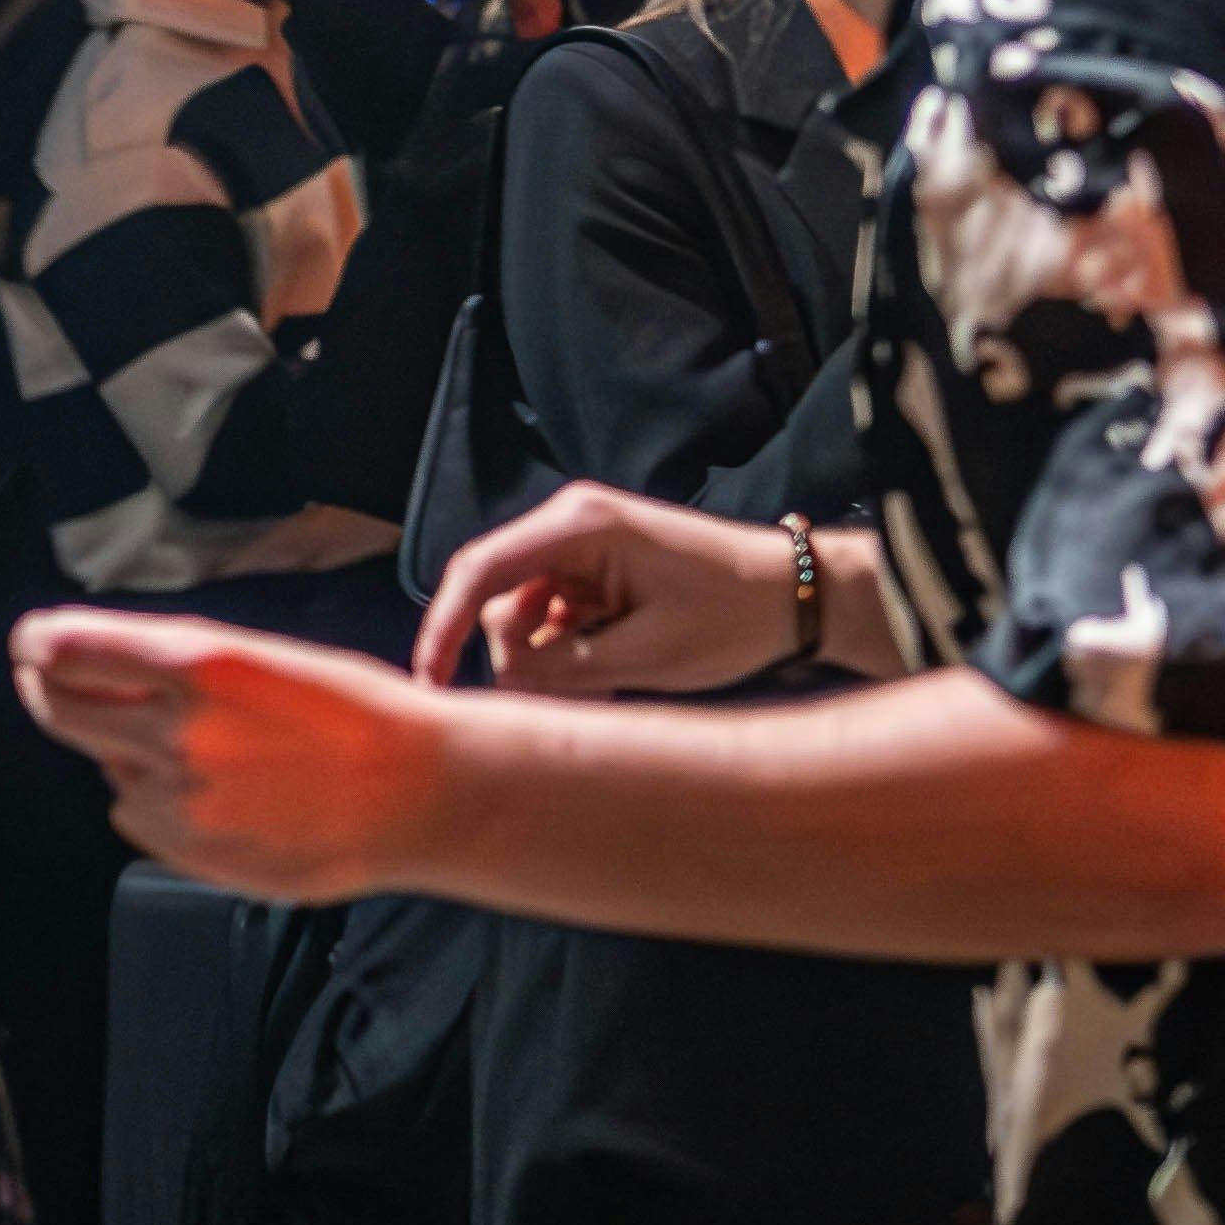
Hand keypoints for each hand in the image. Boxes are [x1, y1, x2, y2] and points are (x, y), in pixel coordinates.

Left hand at [11, 606, 462, 904]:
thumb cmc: (359, 715)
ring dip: (121, 747)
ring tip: (196, 742)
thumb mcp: (263, 657)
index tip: (30, 642)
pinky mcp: (191, 850)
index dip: (38, 644)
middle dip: (43, 687)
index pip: (68, 649)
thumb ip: (173, 662)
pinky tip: (212, 787)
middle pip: (59, 706)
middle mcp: (179, 730)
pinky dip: (151, 797)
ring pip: (104, 763)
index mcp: (200, 664)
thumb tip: (94, 660)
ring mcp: (181, 797)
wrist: (419, 793)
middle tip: (41, 676)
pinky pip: (134, 813)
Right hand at [416, 480, 803, 695]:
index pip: (479, 571)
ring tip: (608, 687)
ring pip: (521, 616)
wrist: (795, 595)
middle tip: (571, 698)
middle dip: (517, 657)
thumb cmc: (734, 616)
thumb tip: (497, 678)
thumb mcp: (644, 656)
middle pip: (496, 599)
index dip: (444, 629)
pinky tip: (611, 673)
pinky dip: (567, 654)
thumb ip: (560, 668)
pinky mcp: (595, 571)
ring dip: (547, 661)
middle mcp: (571, 525)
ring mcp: (582, 548)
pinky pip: (551, 619)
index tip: (430, 684)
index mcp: (580, 526)